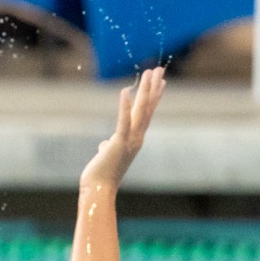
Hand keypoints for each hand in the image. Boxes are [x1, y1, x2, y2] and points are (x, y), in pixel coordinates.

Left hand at [80, 67, 164, 191]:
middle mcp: (137, 138)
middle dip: (153, 87)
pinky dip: (125, 106)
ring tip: (150, 72)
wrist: (99, 191)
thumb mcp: (106, 157)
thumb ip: (109, 147)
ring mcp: (130, 140)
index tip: (160, 82)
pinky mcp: (119, 143)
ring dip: (146, 90)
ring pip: (141, 111)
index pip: (146, 114)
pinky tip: (126, 90)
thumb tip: (104, 145)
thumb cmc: (100, 176)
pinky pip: (123, 121)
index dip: (153, 97)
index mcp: (134, 140)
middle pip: (148, 108)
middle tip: (160, 69)